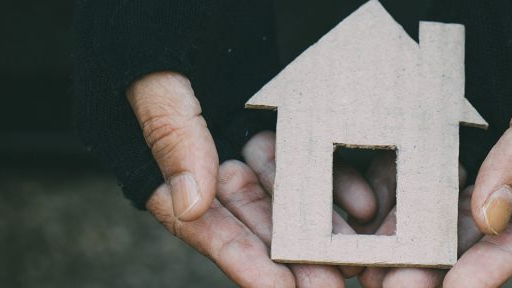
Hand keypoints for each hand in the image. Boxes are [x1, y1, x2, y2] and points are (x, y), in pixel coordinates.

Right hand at [130, 71, 371, 286]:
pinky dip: (331, 175)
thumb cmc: (147, 8)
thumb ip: (171, 132)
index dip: (240, 259)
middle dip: (290, 256)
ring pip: (283, 190)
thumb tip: (191, 205)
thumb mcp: (151, 64)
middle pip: (248, 217)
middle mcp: (199, 150)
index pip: (198, 221)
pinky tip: (365, 198)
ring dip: (318, 224)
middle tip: (331, 286)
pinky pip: (305, 152)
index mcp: (154, 151)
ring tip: (358, 256)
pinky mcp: (272, 108)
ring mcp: (236, 129)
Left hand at [358, 99, 511, 286]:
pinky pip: (399, 162)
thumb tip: (492, 217)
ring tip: (369, 267)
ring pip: (428, 205)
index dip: (492, 266)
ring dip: (399, 239)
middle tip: (397, 286)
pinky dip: (378, 189)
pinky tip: (355, 213)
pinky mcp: (424, 121)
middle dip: (432, 264)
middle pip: (468, 231)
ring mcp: (462, 145)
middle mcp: (504, 167)